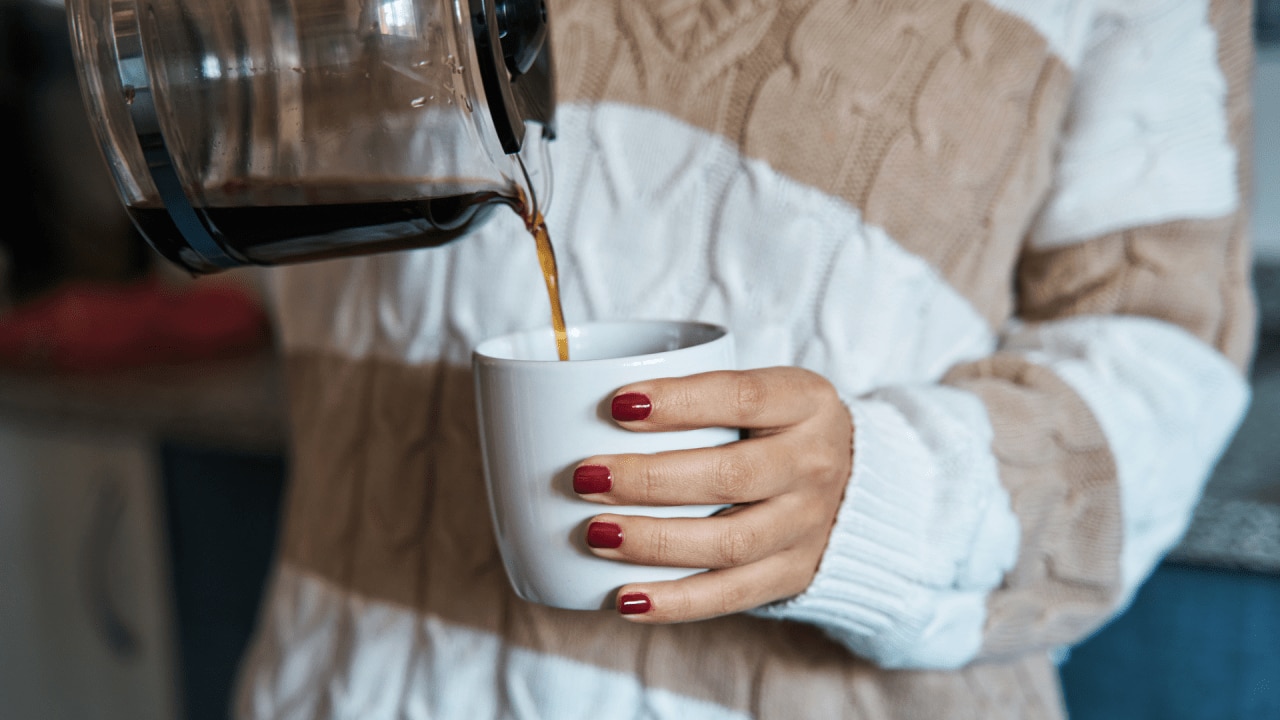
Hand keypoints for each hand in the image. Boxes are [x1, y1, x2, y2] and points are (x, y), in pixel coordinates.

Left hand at [573, 367, 853, 622]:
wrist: (858, 486)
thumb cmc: (775, 429)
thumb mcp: (763, 393)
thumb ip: (698, 394)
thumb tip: (579, 405)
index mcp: (806, 401)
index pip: (742, 397)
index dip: (679, 401)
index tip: (616, 404)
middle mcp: (814, 463)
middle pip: (731, 475)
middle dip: (649, 479)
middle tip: (585, 477)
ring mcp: (807, 525)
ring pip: (730, 541)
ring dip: (655, 542)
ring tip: (594, 534)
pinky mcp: (792, 575)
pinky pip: (731, 595)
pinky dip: (675, 602)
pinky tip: (624, 599)